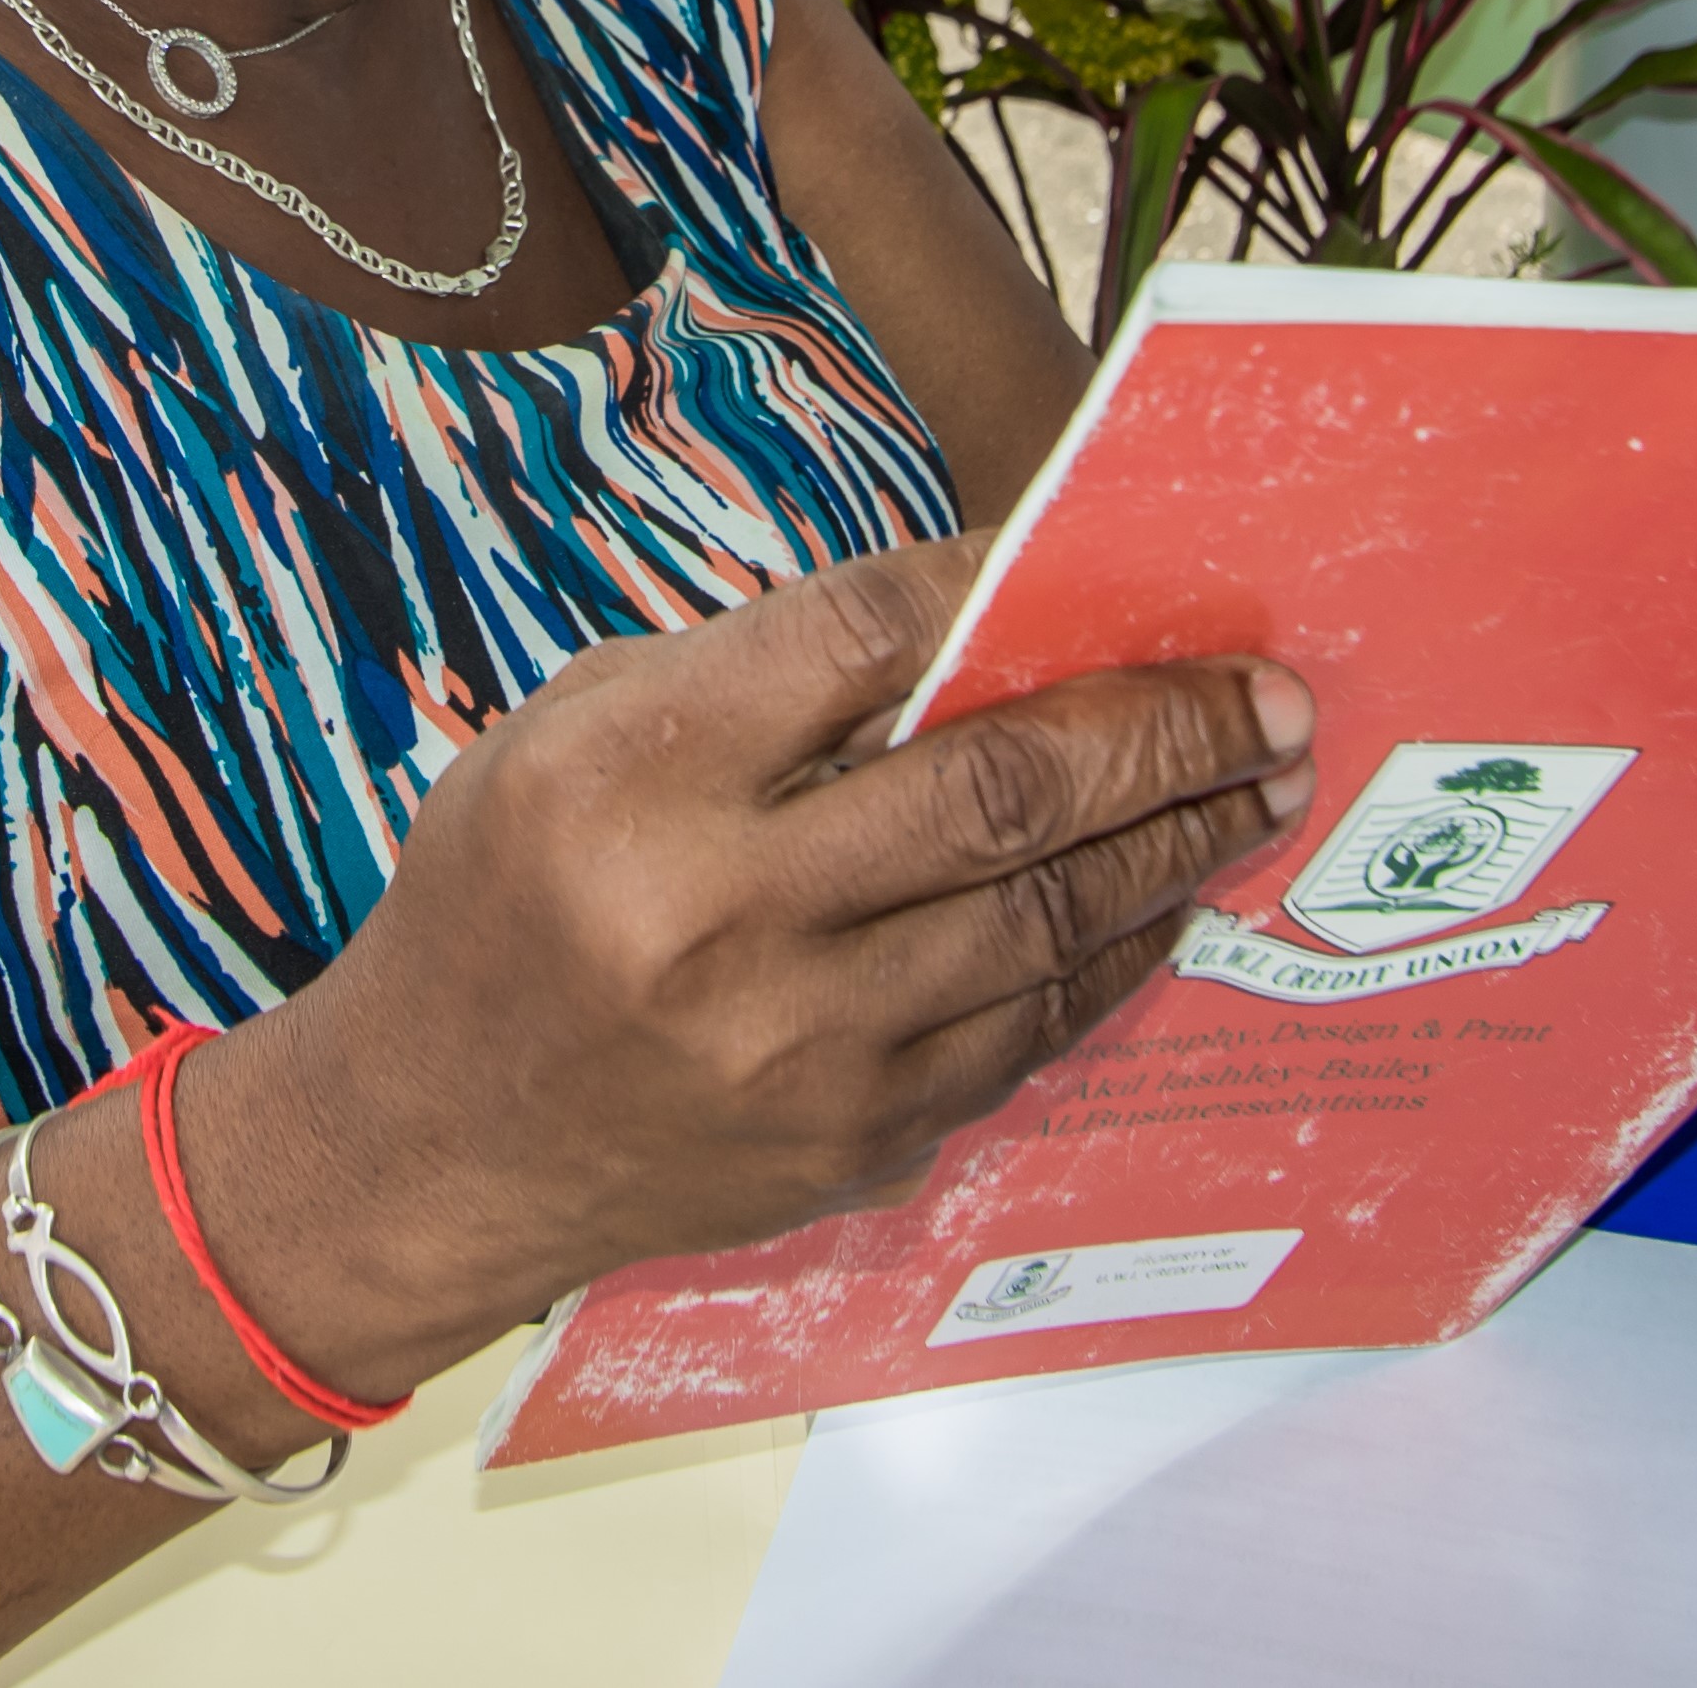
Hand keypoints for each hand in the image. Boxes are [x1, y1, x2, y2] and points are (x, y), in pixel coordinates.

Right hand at [236, 533, 1313, 1383]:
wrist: (427, 1146)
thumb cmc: (509, 894)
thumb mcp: (579, 729)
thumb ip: (764, 680)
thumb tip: (983, 618)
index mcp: (639, 779)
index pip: (871, 637)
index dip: (1006, 577)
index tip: (1106, 550)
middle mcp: (726, 921)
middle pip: (1000, 790)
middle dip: (1162, 728)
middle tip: (1268, 689)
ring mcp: (801, 1052)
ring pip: (1046, 918)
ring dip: (1178, 840)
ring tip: (1260, 777)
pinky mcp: (853, 1140)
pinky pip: (1029, 1029)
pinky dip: (1114, 950)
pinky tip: (1169, 891)